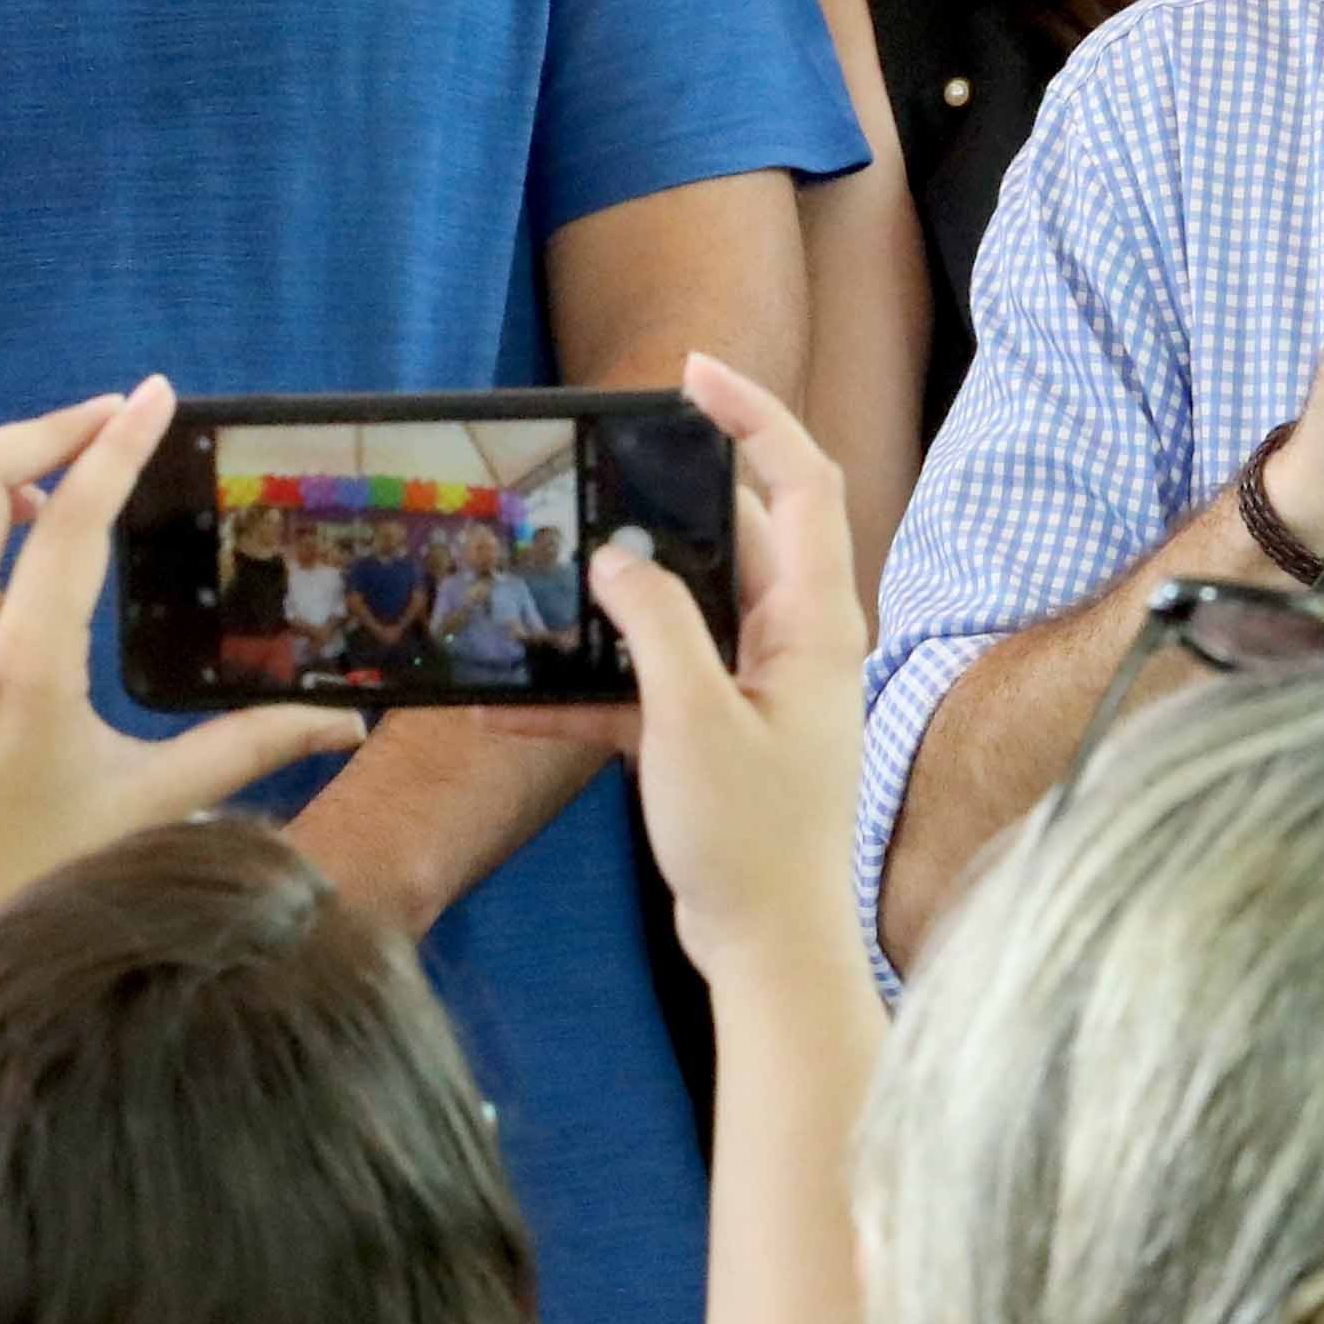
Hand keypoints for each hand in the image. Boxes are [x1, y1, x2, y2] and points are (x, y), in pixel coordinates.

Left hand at [0, 379, 358, 947]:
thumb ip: (247, 751)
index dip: (117, 444)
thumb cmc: (35, 879)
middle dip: (36, 434)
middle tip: (91, 431)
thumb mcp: (150, 811)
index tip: (152, 398)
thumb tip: (345, 724)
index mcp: (25, 667)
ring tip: (8, 489)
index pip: (74, 519)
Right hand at [580, 353, 866, 996]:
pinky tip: (509, 707)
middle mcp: (794, 640)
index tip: (691, 372)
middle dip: (668, 493)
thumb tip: (620, 554)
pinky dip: (591, 686)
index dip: (754, 413)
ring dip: (619, 592)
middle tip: (598, 460)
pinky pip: (650, 682)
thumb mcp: (691, 721)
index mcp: (814, 621)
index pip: (801, 480)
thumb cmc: (753, 842)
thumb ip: (656, 625)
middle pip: (737, 531)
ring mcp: (757, 686)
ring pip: (685, 604)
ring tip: (548, 565)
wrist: (768, 951)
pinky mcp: (717, 732)